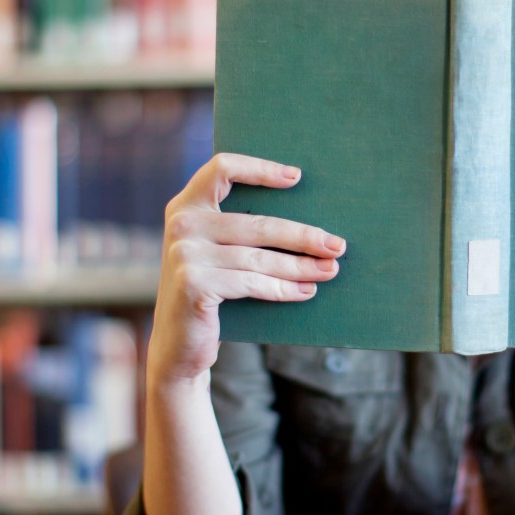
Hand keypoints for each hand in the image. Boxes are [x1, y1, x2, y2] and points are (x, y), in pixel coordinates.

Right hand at [148, 153, 345, 385]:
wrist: (177, 345)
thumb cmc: (209, 292)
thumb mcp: (215, 253)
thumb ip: (239, 229)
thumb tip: (307, 223)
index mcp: (186, 206)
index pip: (222, 169)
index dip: (260, 168)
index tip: (296, 177)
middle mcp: (182, 224)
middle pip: (257, 222)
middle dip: (303, 235)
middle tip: (336, 245)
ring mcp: (185, 254)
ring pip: (259, 257)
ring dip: (301, 266)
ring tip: (329, 270)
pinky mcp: (194, 284)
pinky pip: (252, 283)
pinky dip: (284, 289)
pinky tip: (307, 291)